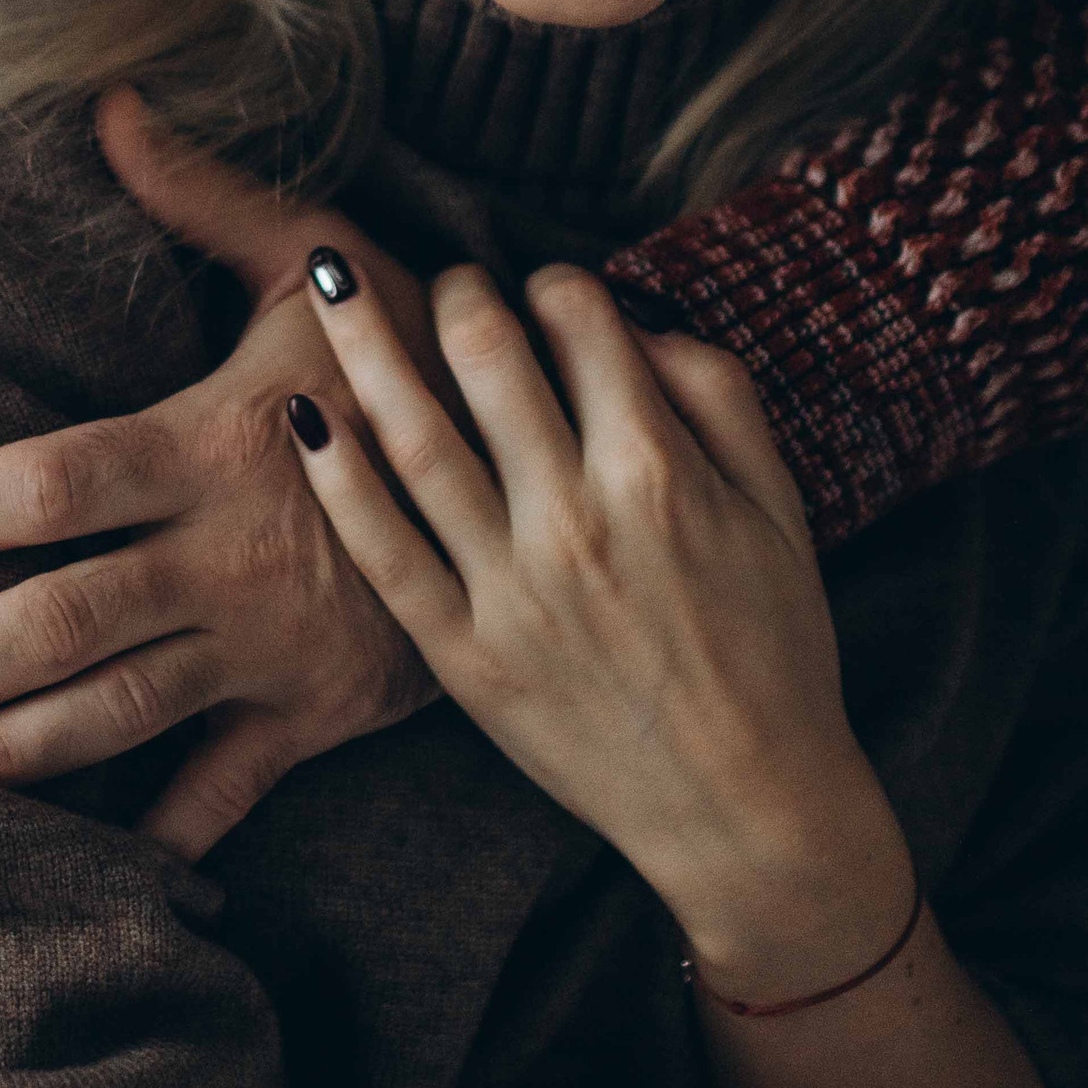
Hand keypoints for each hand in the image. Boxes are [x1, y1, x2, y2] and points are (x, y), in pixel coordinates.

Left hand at [0, 93, 445, 857]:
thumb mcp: (324, 252)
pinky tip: (75, 882)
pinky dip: (155, 843)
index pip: (56, 484)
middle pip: (59, 628)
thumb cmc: (419, 349)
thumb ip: (205, 194)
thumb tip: (109, 106)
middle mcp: (230, 561)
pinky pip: (223, 793)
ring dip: (0, 762)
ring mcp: (271, 652)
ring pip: (115, 720)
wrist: (568, 464)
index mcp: (214, 447)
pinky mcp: (318, 715)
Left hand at [285, 256, 912, 996]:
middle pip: (486, 357)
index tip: (541, 290)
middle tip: (442, 277)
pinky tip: (305, 414)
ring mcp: (511, 589)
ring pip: (417, 437)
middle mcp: (577, 518)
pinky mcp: (464, 654)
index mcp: (660, 471)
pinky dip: (339, 479)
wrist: (748, 810)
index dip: (554, 283)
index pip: (581, 323)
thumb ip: (717, 395)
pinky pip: (385, 550)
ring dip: (367, 345)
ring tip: (332, 284)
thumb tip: (632, 321)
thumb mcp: (782, 507)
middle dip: (455, 292)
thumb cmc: (774, 650)